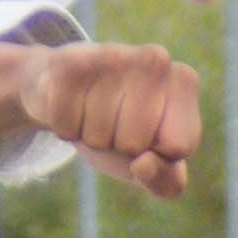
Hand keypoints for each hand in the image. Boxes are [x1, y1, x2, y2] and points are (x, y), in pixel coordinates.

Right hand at [0, 33, 200, 197]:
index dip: (152, 158)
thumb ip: (166, 181)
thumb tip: (149, 164)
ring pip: (102, 134)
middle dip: (117, 147)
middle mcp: (153, 59)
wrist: (54, 89)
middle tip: (106, 125)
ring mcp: (111, 56)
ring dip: (86, 136)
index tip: (140, 143)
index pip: (177, 148)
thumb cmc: (110, 126)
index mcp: (183, 80)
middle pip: (138, 141)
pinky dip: (60, 126)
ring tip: (86, 113)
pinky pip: (66, 123)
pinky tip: (63, 106)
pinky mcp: (67, 62)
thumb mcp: (144, 164)